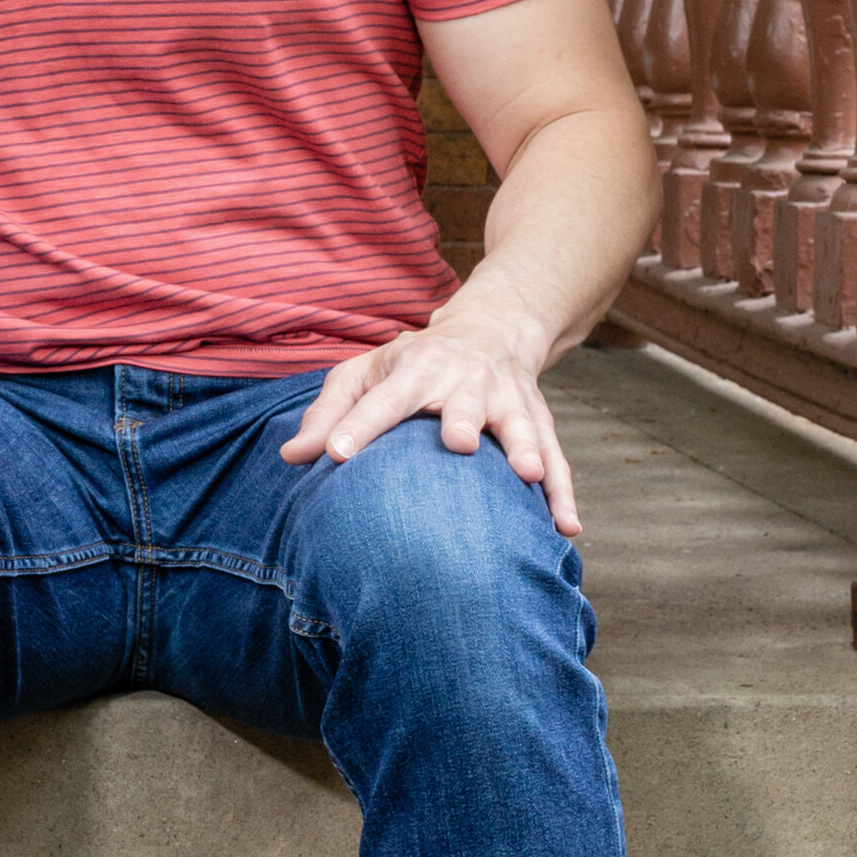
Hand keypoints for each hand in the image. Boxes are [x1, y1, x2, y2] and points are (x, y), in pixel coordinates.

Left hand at [277, 303, 581, 537]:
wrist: (492, 328)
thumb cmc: (413, 362)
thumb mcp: (365, 372)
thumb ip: (329, 413)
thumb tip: (290, 457)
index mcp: (417, 366)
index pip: (383, 398)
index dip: (359, 425)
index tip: (335, 456)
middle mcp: (467, 379)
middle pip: (465, 401)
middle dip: (464, 419)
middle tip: (459, 444)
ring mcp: (508, 399)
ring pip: (521, 424)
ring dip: (524, 448)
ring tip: (526, 476)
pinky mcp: (539, 420)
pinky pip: (556, 458)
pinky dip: (563, 492)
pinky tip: (566, 528)